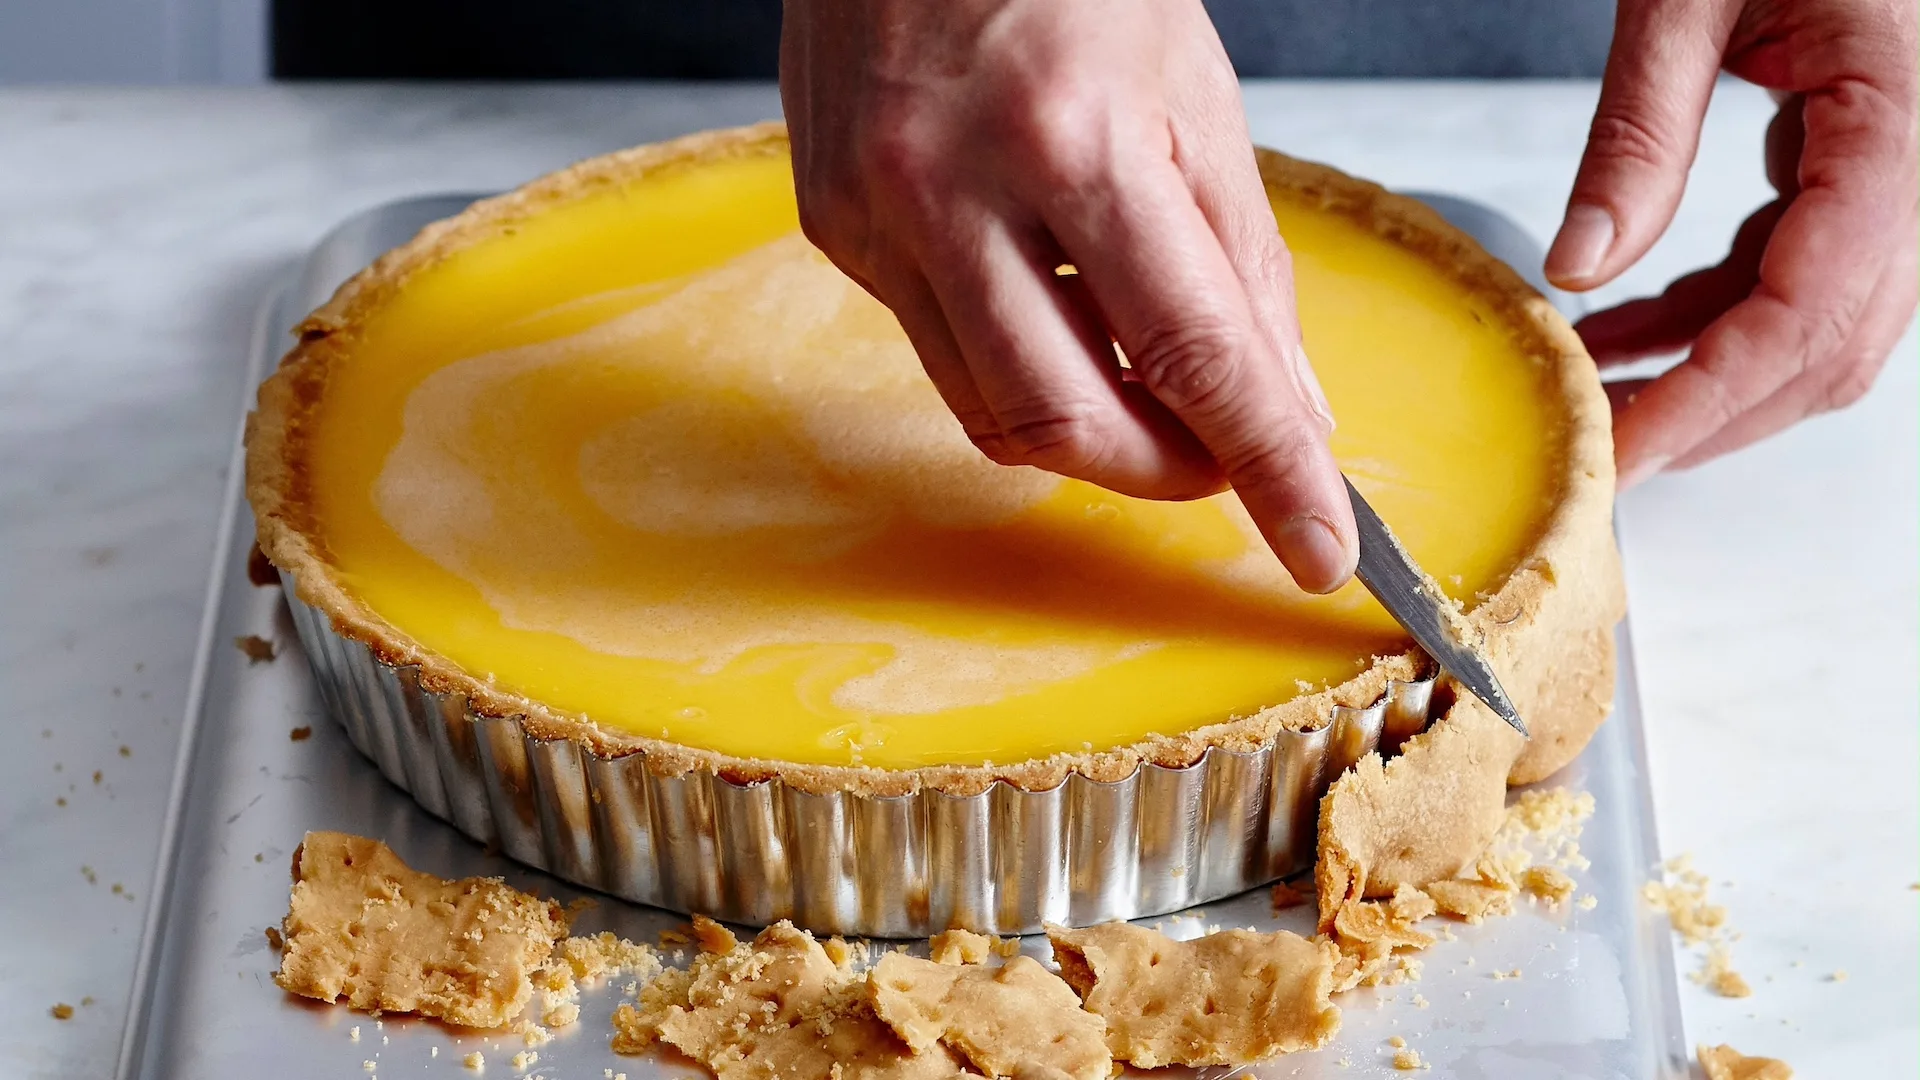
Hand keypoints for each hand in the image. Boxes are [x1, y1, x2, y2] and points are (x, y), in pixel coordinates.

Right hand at [778, 0, 1356, 591]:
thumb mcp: (1195, 92)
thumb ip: (1244, 264)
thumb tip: (1287, 408)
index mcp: (1075, 139)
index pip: (1194, 354)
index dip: (1268, 468)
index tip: (1319, 550)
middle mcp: (953, 191)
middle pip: (1071, 423)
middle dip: (1169, 471)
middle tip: (1229, 459)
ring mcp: (875, 220)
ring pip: (992, 415)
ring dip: (1095, 434)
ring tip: (1148, 390)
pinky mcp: (834, 233)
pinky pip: (940, 353)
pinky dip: (1019, 362)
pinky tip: (1052, 308)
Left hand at [1546, 0, 1917, 487]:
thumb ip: (1640, 133)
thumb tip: (1581, 266)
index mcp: (1900, 119)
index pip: (1813, 306)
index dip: (1716, 395)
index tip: (1628, 448)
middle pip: (1827, 344)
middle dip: (1709, 409)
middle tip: (1595, 447)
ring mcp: (1901, 173)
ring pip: (1818, 326)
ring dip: (1704, 371)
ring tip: (1593, 389)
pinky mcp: (1863, 169)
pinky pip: (1796, 274)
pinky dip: (1711, 316)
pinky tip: (1625, 330)